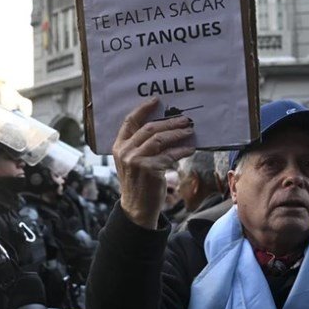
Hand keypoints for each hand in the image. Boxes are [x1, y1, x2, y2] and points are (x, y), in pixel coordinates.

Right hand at [114, 98, 194, 229]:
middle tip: (184, 119)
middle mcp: (125, 151)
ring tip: (190, 130)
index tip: (156, 100)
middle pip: (149, 128)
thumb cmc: (138, 183)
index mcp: (119, 147)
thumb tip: (164, 127)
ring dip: (178, 133)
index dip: (143, 109)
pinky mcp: (149, 169)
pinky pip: (170, 155)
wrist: (136, 208)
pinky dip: (182, 150)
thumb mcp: (132, 162)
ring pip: (160, 139)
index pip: (129, 121)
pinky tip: (190, 148)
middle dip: (169, 121)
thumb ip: (140, 145)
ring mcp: (136, 160)